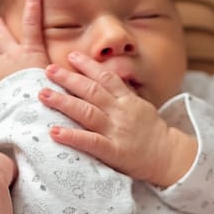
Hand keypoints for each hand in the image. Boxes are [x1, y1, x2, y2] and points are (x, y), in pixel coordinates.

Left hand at [39, 51, 197, 186]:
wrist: (169, 156)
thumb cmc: (152, 133)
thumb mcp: (140, 107)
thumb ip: (121, 95)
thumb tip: (103, 82)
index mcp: (127, 100)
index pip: (106, 78)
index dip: (88, 66)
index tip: (71, 56)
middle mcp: (120, 112)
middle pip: (92, 91)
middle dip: (68, 79)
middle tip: (48, 70)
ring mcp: (116, 131)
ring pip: (87, 112)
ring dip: (64, 102)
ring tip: (43, 94)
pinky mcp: (114, 151)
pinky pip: (90, 142)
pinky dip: (72, 136)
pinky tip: (54, 132)